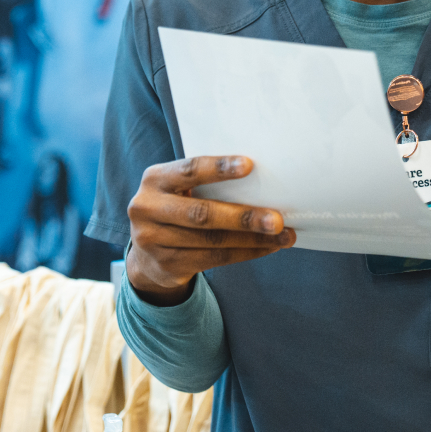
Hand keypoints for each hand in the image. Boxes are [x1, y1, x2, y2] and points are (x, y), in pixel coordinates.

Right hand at [126, 156, 295, 305]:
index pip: (190, 170)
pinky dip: (246, 253)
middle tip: (278, 220)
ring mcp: (152, 240)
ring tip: (284, 236)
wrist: (146, 253)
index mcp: (155, 179)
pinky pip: (214, 260)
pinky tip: (267, 248)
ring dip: (253, 240)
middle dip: (244, 217)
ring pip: (212, 241)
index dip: (219, 168)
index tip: (250, 165)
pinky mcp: (166, 266)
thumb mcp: (179, 189)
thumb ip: (206, 183)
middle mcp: (147, 209)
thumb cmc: (178, 207)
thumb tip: (263, 182)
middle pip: (203, 214)